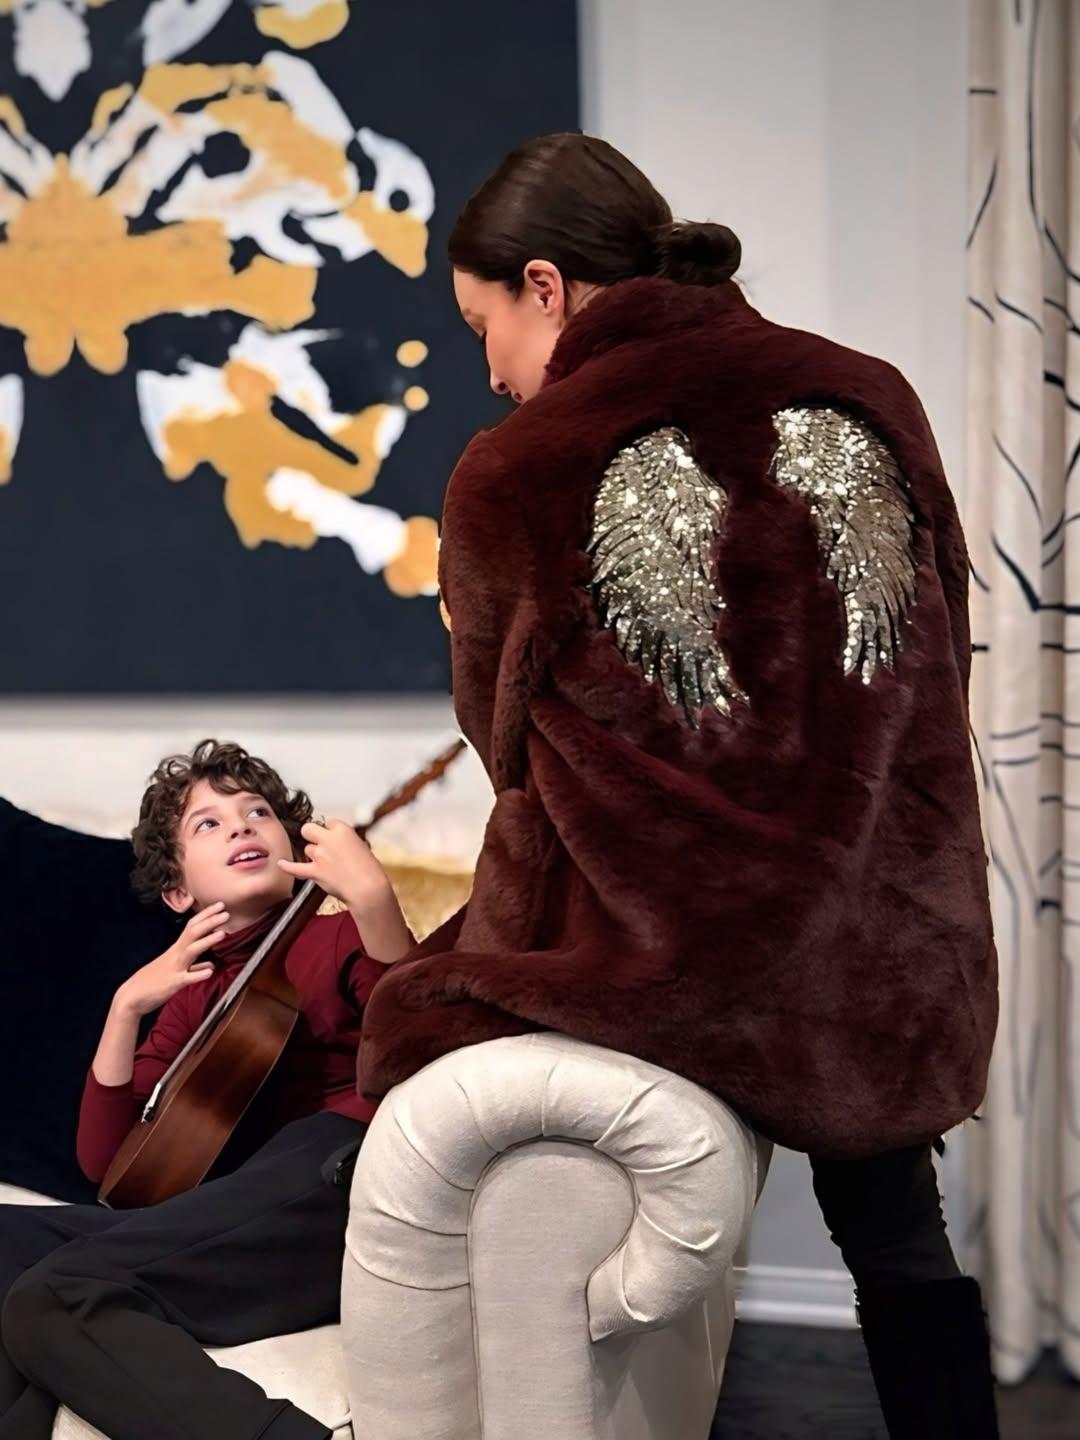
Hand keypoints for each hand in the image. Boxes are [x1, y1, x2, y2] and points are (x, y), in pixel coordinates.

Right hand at [115, 902, 225, 1017]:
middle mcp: (175, 955)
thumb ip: (195, 968)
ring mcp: (174, 968)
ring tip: (222, 933)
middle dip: (209, 922)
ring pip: (191, 951)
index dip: (206, 915)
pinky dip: (198, 974)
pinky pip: (186, 978)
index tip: (220, 906)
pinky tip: (210, 971)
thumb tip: (211, 966)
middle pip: (192, 933)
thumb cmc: (153, 982)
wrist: (131, 997)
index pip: (192, 927)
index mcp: (176, 950)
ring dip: (206, 941)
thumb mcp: (175, 971)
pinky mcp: (172, 984)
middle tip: (226, 912)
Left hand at [278, 819, 391, 914]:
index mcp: (344, 830)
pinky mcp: (315, 872)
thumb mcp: (362, 846)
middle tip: (318, 842)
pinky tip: (281, 863)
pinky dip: (287, 866)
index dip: (330, 830)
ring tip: (326, 865)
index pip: (329, 821)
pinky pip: (296, 868)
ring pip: (307, 850)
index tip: (332, 836)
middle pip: (309, 829)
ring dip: (313, 856)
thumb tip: (337, 845)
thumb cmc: (370, 870)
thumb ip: (346, 842)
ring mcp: (320, 856)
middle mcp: (329, 839)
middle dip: (312, 835)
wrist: (368, 889)